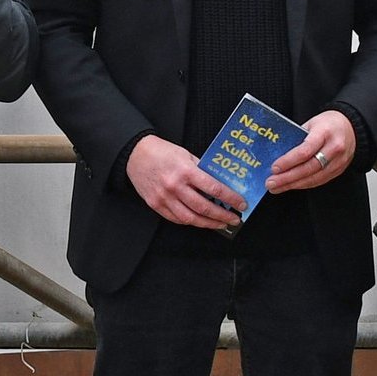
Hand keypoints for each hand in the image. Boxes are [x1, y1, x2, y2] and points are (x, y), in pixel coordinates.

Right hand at [128, 134, 242, 229]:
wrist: (135, 154)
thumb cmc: (161, 152)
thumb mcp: (185, 154)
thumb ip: (202, 169)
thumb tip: (219, 182)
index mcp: (185, 171)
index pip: (214, 188)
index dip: (230, 199)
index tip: (241, 204)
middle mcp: (175, 186)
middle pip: (204, 208)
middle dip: (223, 216)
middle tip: (234, 219)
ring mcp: (164, 198)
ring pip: (191, 218)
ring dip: (208, 224)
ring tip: (219, 224)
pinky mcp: (156, 205)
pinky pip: (176, 219)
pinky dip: (190, 221)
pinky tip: (199, 220)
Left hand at [264, 110, 359, 193]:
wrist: (351, 127)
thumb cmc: (329, 124)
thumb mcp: (311, 123)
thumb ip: (297, 137)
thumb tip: (277, 152)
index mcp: (325, 132)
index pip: (305, 150)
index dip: (288, 161)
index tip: (274, 168)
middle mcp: (334, 148)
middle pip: (309, 168)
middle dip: (287, 178)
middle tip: (271, 182)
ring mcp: (338, 161)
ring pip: (314, 178)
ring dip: (293, 185)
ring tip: (277, 187)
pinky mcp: (339, 170)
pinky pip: (319, 181)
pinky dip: (304, 184)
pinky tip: (292, 185)